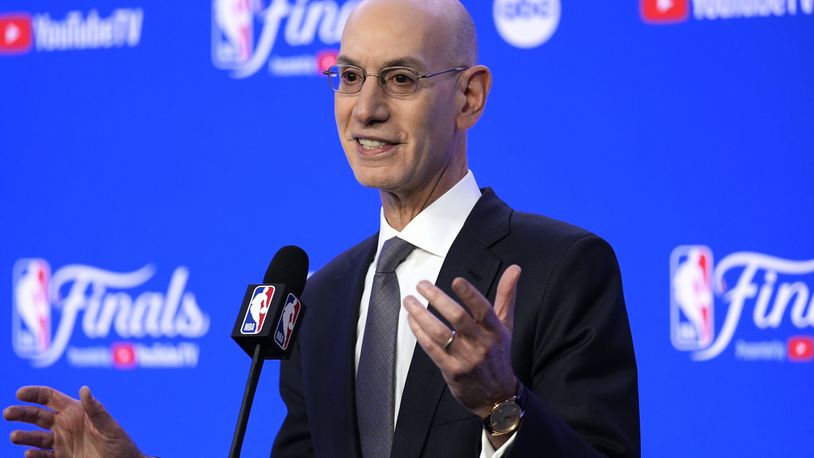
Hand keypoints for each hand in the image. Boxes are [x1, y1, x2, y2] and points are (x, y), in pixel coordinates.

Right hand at [4, 385, 145, 457]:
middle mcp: (65, 425)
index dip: (35, 393)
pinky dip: (34, 455)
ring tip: (15, 437)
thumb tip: (84, 389)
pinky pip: (43, 456)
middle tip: (8, 413)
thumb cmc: (120, 444)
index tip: (20, 393)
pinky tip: (29, 453)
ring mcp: (61, 442)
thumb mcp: (109, 426)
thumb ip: (96, 410)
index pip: (50, 398)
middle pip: (37, 416)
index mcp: (75, 412)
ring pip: (36, 437)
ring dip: (24, 436)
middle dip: (22, 413)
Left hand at [403, 265, 521, 419]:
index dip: (470, 295)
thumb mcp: (506, 325)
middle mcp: (482, 344)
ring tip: (409, 300)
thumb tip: (515, 268)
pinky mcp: (452, 371)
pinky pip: (432, 348)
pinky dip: (419, 332)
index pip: (483, 310)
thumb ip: (506, 296)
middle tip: (422, 284)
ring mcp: (466, 359)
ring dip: (421, 315)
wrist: (496, 396)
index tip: (456, 281)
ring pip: (440, 333)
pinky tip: (412, 319)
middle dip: (437, 298)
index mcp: (496, 331)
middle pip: (458, 318)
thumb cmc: (498, 354)